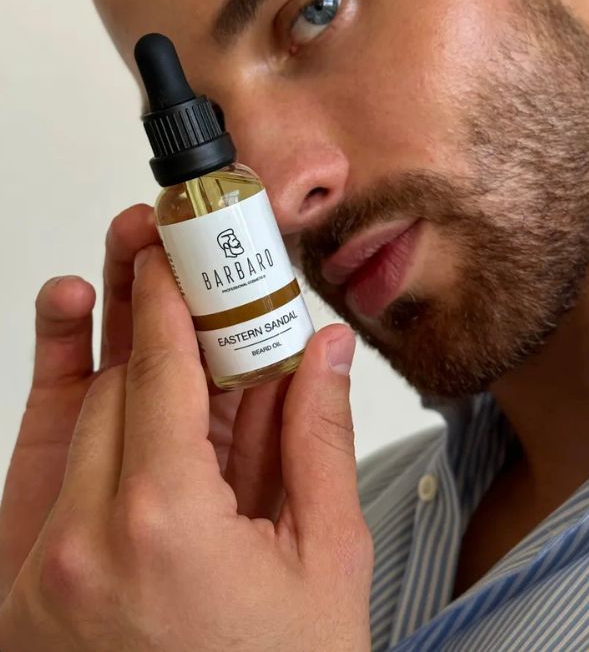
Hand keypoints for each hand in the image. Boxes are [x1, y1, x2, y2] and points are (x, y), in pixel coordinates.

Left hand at [0, 245, 372, 650]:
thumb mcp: (323, 564)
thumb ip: (317, 440)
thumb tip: (324, 351)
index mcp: (163, 525)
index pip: (163, 368)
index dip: (172, 292)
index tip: (178, 241)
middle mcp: (80, 538)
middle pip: (123, 384)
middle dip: (156, 310)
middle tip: (176, 248)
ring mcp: (39, 564)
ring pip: (83, 415)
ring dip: (112, 343)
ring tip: (128, 271)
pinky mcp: (24, 582)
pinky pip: (44, 462)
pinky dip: (62, 390)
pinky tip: (78, 326)